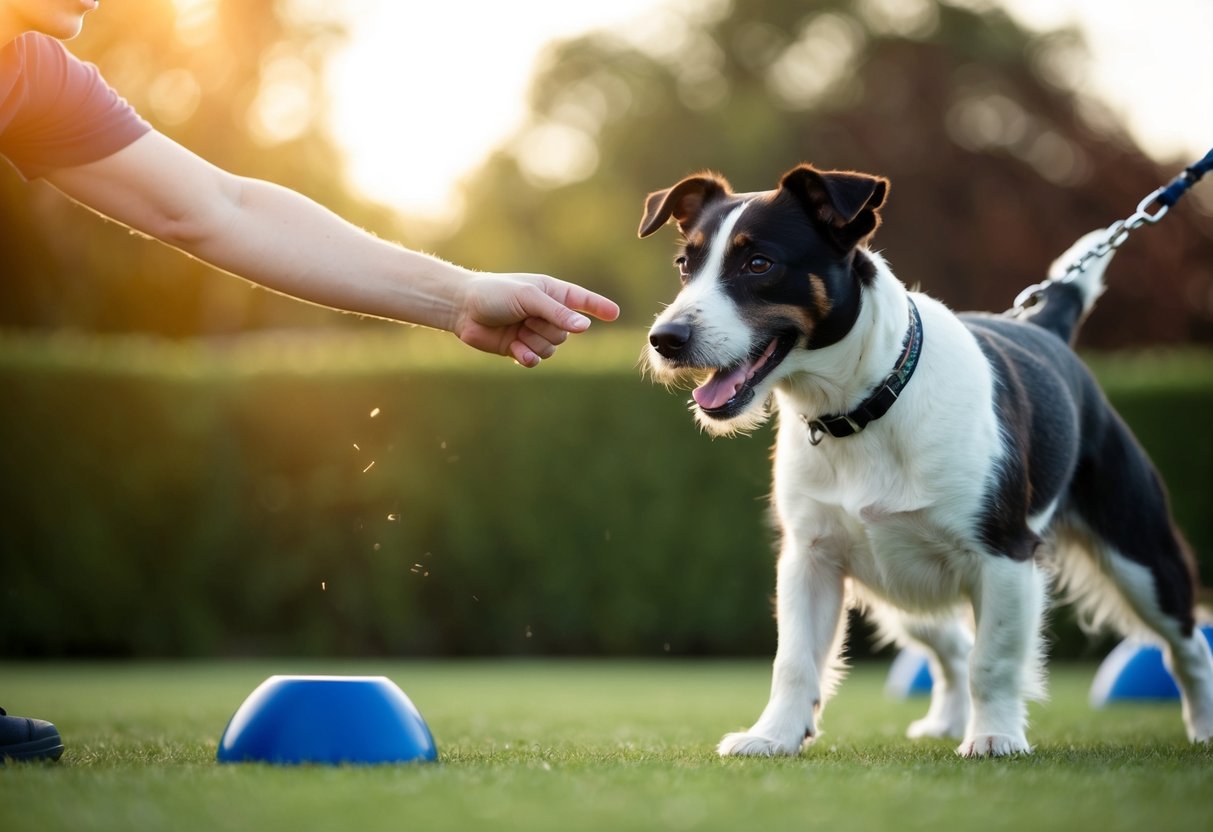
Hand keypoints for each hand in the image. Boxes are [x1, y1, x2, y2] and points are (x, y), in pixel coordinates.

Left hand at [454, 273, 619, 366]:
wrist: (463, 309)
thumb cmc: (495, 293)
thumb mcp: (529, 297)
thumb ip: (557, 312)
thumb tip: (584, 327)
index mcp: (552, 293)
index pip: (582, 301)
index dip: (598, 307)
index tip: (614, 313)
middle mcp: (547, 313)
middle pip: (566, 332)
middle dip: (547, 329)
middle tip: (525, 319)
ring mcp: (534, 331)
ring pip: (553, 348)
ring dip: (535, 342)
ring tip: (517, 331)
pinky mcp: (521, 347)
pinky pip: (537, 359)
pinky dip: (528, 357)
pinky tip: (517, 351)